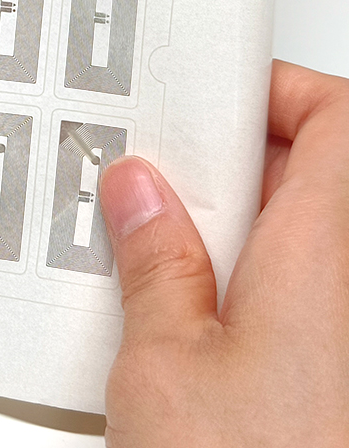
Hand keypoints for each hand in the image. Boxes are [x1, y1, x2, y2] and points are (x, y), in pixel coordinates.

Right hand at [100, 60, 348, 445]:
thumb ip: (153, 267)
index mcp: (333, 254)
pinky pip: (315, 301)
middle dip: (244, 169)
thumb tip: (139, 200)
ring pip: (317, 243)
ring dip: (251, 237)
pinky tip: (210, 331)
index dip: (279, 92)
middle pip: (325, 175)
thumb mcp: (168, 374)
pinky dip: (268, 295)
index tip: (214, 101)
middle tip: (171, 189)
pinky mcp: (341, 377)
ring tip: (176, 264)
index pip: (336, 114)